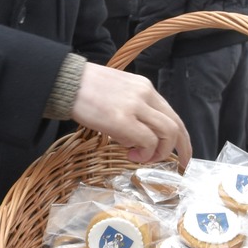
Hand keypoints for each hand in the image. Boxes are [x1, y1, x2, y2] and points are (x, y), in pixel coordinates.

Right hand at [70, 63, 191, 165]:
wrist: (65, 82)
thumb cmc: (85, 90)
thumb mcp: (118, 93)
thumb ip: (134, 110)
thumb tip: (138, 140)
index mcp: (145, 88)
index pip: (173, 115)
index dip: (182, 138)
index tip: (182, 154)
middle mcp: (145, 94)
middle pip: (176, 126)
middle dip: (180, 150)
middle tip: (174, 165)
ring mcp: (135, 106)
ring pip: (167, 133)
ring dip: (159, 152)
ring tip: (142, 158)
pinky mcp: (122, 119)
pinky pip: (147, 140)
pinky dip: (144, 153)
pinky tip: (131, 154)